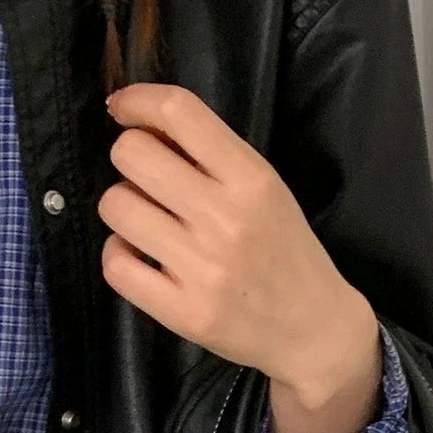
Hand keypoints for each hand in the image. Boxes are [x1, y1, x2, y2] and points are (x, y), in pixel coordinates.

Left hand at [97, 82, 377, 420]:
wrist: (317, 331)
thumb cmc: (290, 256)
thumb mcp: (271, 193)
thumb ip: (218, 160)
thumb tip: (146, 126)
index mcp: (254, 181)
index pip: (179, 112)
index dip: (137, 101)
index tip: (123, 110)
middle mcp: (227, 220)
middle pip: (132, 155)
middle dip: (130, 161)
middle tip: (149, 183)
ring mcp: (204, 269)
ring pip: (115, 206)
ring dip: (124, 210)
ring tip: (150, 224)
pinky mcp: (185, 312)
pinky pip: (115, 265)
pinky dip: (120, 256)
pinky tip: (143, 258)